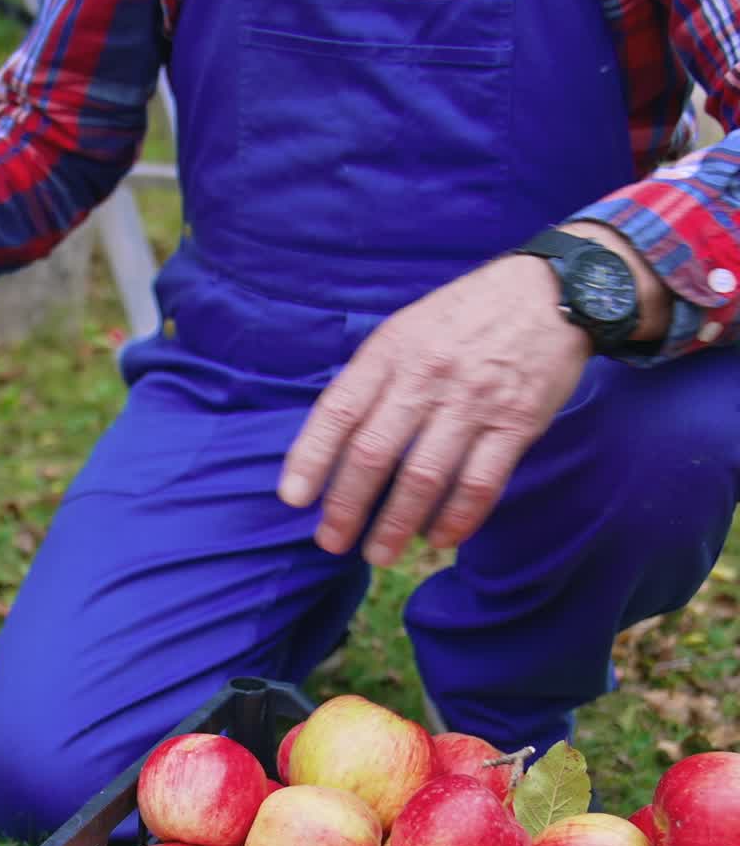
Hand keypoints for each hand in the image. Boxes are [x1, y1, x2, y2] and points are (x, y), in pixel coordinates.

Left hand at [277, 255, 594, 565]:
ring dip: (396, 525)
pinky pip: (480, 482)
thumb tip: (328, 445)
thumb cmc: (463, 317)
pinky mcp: (517, 423)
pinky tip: (439, 539)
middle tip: (331, 541)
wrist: (552, 290)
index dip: (310, 459)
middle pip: (373, 453)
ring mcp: (473, 402)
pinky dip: (457, 518)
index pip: (337, 412)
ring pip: (423, 477)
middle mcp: (426, 377)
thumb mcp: (404, 331)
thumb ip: (369, 381)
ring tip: (378, 554)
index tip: (293, 499)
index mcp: (390, 352)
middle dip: (346, 506)